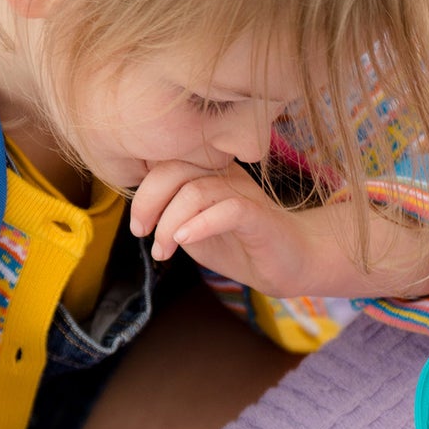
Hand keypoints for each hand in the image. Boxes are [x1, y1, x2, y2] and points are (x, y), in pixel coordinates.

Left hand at [131, 161, 336, 296]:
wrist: (289, 264)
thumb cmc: (242, 246)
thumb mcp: (195, 230)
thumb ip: (170, 216)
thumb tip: (140, 215)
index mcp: (208, 173)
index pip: (166, 163)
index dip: (144, 191)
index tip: (139, 226)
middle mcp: (225, 175)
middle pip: (175, 169)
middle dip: (148, 203)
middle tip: (142, 233)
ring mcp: (243, 192)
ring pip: (195, 191)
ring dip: (170, 224)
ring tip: (164, 251)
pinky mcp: (259, 216)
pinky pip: (227, 210)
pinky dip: (200, 224)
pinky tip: (184, 241)